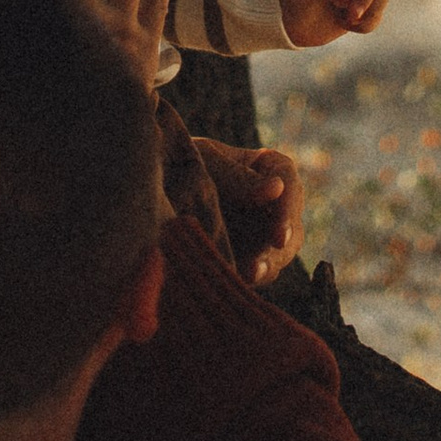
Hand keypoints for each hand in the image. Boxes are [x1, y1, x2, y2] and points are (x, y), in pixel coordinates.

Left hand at [190, 137, 304, 287]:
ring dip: (266, 266)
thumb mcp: (204, 160)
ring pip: (279, 254)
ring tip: (248, 275)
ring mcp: (260, 233)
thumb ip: (236, 175)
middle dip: (280, 246)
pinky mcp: (245, 258)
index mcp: (266, 167)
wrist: (149, 192)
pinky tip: (233, 280)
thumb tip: (275, 189)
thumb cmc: (179, 162)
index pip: (288, 180)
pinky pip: (256, 272)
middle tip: (263, 261)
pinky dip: (247, 278)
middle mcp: (270, 202)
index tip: (277, 234)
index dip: (288, 207)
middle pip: (290, 224)